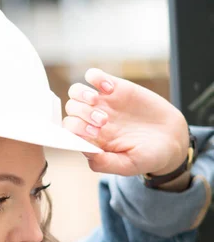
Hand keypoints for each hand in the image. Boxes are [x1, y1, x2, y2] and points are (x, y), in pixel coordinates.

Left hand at [63, 68, 189, 176]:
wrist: (171, 138)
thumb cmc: (148, 156)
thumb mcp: (129, 165)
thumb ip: (106, 163)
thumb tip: (87, 155)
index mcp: (92, 140)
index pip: (69, 131)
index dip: (77, 130)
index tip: (97, 133)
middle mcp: (92, 121)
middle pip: (71, 110)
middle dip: (82, 114)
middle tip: (104, 121)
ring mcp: (102, 103)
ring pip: (75, 92)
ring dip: (82, 94)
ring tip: (98, 100)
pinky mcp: (115, 87)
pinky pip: (94, 76)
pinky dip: (96, 78)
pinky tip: (111, 89)